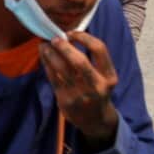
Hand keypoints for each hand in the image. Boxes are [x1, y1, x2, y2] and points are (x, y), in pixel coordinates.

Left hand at [40, 31, 118, 145]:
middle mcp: (97, 85)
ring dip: (50, 54)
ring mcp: (80, 94)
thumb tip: (68, 36)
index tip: (72, 33)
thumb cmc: (97, 92)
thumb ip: (92, 61)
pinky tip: (44, 56)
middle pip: (79, 60)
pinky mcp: (65, 99)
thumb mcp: (104, 78)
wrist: (95, 120)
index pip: (99, 49)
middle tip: (54, 38)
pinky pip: (53, 77)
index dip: (84, 37)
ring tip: (44, 45)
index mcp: (109, 76)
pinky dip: (46, 64)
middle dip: (64, 46)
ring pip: (62, 68)